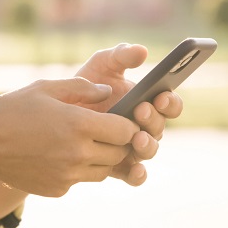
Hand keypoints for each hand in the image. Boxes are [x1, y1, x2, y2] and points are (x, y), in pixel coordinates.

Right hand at [0, 77, 138, 197]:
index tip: (119, 119)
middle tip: (104, 131)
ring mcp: (68, 175)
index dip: (126, 124)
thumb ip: (80, 88)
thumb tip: (106, 91)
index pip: (125, 130)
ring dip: (101, 158)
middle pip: (120, 153)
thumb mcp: (44, 89)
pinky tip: (59, 156)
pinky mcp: (58, 189)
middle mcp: (78, 153)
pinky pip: (80, 180)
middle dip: (117, 142)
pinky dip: (78, 170)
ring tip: (83, 143)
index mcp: (79, 124)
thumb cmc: (10, 112)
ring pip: (104, 170)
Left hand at [75, 43, 183, 185]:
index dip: (170, 101)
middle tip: (141, 111)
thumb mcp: (102, 64)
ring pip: (149, 151)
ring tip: (136, 139)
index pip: (169, 104)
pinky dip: (138, 175)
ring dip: (147, 145)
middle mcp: (144, 126)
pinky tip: (134, 170)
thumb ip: (121, 55)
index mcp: (147, 101)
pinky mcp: (118, 165)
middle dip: (153, 120)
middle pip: (160, 128)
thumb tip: (142, 51)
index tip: (160, 96)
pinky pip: (134, 175)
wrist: (57, 112)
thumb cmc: (87, 85)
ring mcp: (132, 146)